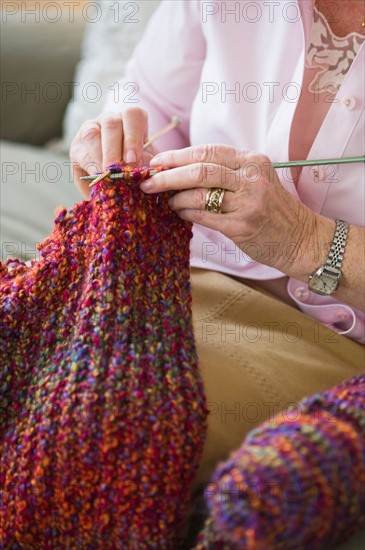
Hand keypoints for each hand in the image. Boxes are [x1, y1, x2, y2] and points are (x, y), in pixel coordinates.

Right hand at [70, 108, 155, 197]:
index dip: (133, 137)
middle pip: (111, 123)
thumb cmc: (133, 168)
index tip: (133, 160)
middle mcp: (109, 119)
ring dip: (101, 156)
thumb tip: (140, 166)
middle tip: (120, 170)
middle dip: (116, 149)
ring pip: (92, 134)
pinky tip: (98, 176)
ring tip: (109, 174)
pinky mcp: (77, 147)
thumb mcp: (144, 163)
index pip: (132, 115)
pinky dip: (91, 166)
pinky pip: (82, 152)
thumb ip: (145, 162)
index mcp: (130, 120)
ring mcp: (90, 129)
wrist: (115, 183)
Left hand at [141, 144, 334, 277]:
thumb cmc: (271, 208)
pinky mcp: (242, 226)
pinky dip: (186, 214)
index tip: (156, 162)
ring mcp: (248, 203)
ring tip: (167, 201)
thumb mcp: (255, 180)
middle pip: (199, 170)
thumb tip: (180, 168)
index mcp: (252, 161)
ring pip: (199, 194)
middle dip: (168, 176)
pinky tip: (180, 213)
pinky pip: (204, 217)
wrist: (300, 238)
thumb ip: (224, 171)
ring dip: (176, 198)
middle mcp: (251, 178)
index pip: (208, 151)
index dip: (178, 156)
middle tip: (147, 182)